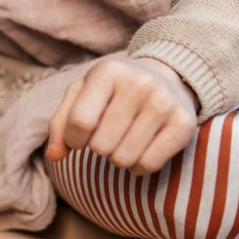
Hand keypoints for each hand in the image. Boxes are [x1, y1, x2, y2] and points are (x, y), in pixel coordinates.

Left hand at [46, 57, 198, 173]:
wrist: (167, 76)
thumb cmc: (112, 92)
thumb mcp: (81, 96)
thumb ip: (60, 125)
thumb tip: (54, 156)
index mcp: (107, 72)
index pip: (79, 123)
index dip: (73, 140)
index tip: (80, 136)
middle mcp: (139, 84)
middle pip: (101, 146)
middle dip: (99, 147)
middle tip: (110, 132)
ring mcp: (164, 103)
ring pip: (123, 160)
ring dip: (118, 158)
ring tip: (126, 138)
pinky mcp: (184, 125)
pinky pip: (148, 166)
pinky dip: (138, 166)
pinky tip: (142, 148)